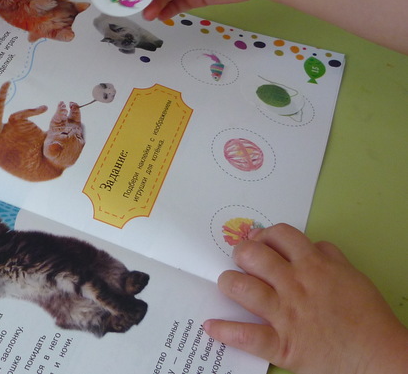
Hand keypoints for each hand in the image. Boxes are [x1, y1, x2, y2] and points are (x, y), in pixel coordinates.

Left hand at [204, 223, 407, 373]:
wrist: (380, 357)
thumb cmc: (369, 317)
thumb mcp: (353, 276)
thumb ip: (330, 256)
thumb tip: (312, 245)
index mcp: (315, 266)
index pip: (280, 235)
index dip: (265, 234)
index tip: (259, 239)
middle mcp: (295, 285)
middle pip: (253, 256)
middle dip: (241, 253)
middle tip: (241, 260)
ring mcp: (285, 314)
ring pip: (242, 287)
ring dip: (229, 283)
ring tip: (228, 284)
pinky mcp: (282, 344)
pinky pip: (246, 335)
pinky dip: (225, 331)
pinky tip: (211, 326)